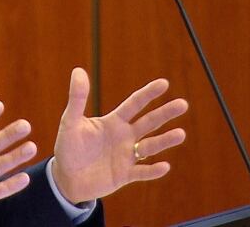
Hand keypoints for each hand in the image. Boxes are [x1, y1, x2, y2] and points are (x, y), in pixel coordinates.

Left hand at [52, 68, 187, 203]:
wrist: (66, 178)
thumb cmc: (68, 147)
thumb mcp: (71, 122)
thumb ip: (77, 98)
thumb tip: (78, 70)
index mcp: (113, 122)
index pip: (134, 104)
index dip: (148, 94)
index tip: (164, 83)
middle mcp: (124, 137)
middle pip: (148, 123)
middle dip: (165, 114)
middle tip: (183, 104)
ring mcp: (126, 156)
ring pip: (150, 147)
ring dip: (164, 140)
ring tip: (180, 134)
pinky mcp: (124, 175)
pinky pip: (142, 173)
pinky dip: (153, 171)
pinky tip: (164, 166)